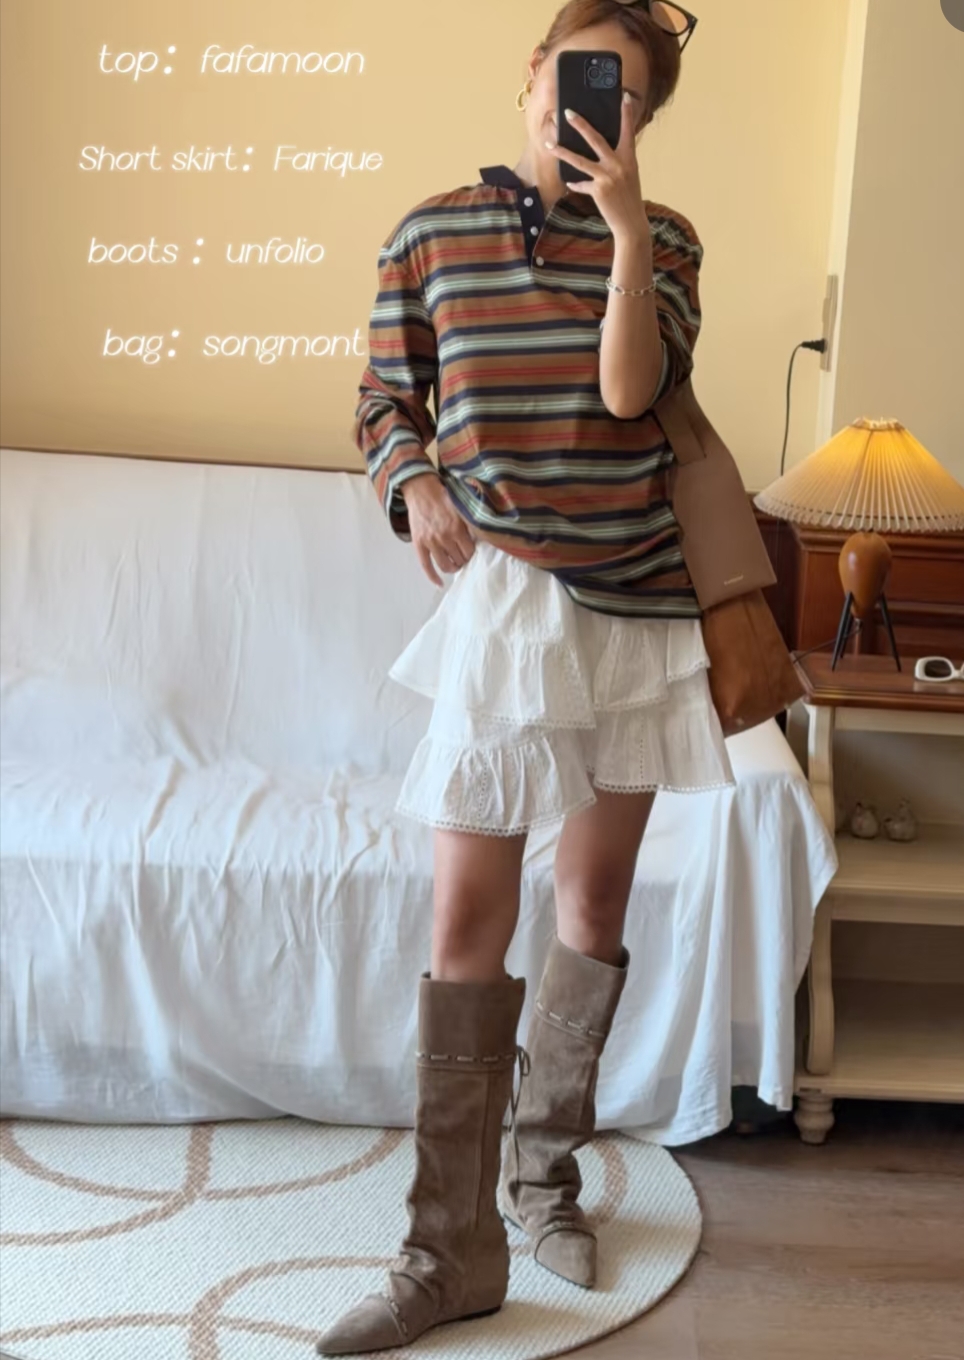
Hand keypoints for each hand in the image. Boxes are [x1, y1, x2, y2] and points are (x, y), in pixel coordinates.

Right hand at [401, 473, 476, 586]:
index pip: (469, 552)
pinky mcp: (419, 544)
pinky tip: (439, 583)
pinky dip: (433, 577)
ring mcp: (430, 542)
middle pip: (458, 560)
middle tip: (463, 556)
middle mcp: (444, 537)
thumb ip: (470, 523)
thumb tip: (483, 537)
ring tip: (455, 565)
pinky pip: (426, 566)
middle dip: (463, 560)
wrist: (421, 490)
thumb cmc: (443, 497)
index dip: (471, 553)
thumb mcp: (461, 508)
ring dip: (452, 568)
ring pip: (445, 565)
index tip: (471, 551)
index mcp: (457, 528)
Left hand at [545, 92, 649, 242]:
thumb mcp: (629, 175)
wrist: (630, 222)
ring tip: (550, 144)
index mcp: (629, 158)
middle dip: (580, 125)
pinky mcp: (598, 190)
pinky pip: (581, 184)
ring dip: (562, 152)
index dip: (627, 113)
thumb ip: (618, 160)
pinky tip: (571, 183)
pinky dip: (576, 184)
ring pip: (580, 161)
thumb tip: (601, 149)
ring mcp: (607, 177)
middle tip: (568, 112)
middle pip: (596, 139)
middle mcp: (618, 165)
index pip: (628, 131)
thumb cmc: (629, 197)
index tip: (625, 96)